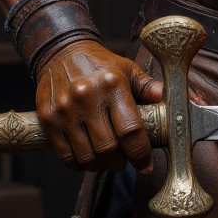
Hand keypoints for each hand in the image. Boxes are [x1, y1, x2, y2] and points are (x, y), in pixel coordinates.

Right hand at [36, 40, 163, 172]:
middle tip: (124, 161)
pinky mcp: (48, 119)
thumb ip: (147, 86)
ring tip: (106, 161)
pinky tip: (85, 160)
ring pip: (86, 156)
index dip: (141, 154)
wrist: (60, 51)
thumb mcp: (127, 69)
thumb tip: (168, 99)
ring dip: (100, 166)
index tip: (145, 165)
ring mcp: (65, 110)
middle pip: (108, 148)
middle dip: (120, 163)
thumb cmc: (99, 64)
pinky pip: (64, 154)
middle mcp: (87, 98)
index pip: (131, 131)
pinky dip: (77, 164)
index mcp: (112, 85)